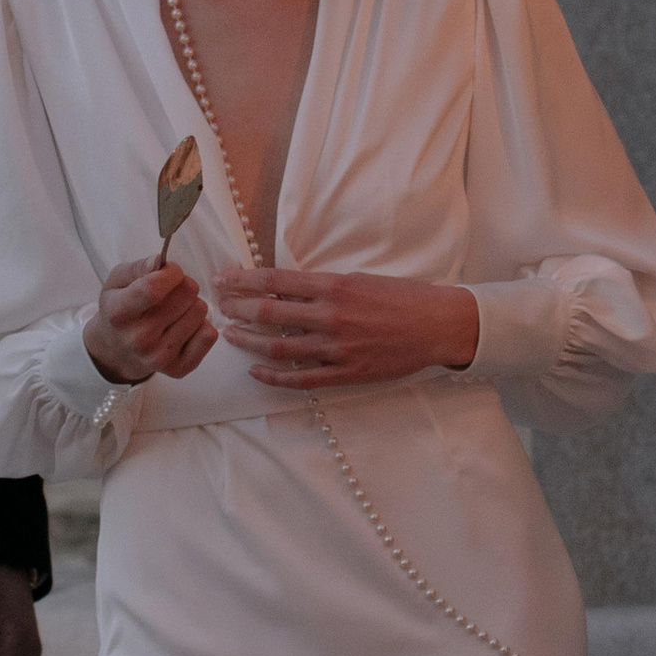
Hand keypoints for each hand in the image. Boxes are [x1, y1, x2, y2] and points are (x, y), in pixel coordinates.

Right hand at [84, 254, 214, 387]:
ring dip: (191, 305)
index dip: (171, 273)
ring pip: (200, 311)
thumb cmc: (119, 310)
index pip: (154, 289)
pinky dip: (201, 325)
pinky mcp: (179, 368)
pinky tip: (184, 326)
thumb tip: (160, 261)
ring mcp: (160, 356)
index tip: (171, 271)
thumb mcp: (117, 282)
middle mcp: (139, 338)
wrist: (115, 351)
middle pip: (186, 295)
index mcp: (120, 313)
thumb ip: (138, 267)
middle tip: (172, 293)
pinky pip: (209, 334)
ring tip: (176, 311)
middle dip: (183, 285)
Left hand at [212, 266, 479, 390]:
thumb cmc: (402, 297)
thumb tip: (283, 286)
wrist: (438, 325)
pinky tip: (255, 371)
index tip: (221, 278)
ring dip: (247, 341)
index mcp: (334, 285)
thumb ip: (322, 285)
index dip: (242, 279)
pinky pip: (300, 378)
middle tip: (217, 305)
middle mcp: (330, 316)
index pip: (274, 281)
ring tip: (228, 334)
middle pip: (268, 313)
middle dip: (236, 308)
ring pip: (277, 347)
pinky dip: (273, 376)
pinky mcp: (345, 373)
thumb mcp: (359, 279)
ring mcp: (337, 347)